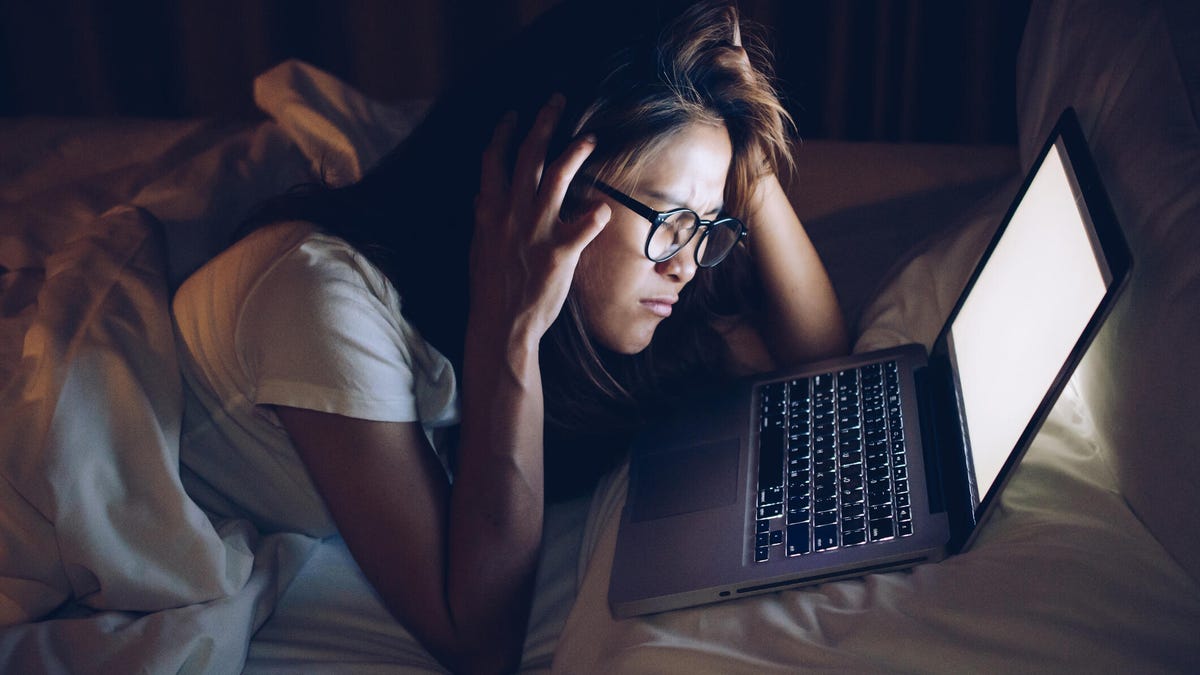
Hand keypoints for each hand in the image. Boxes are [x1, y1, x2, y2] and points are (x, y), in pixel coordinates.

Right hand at [470, 95, 609, 348]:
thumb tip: (481, 198)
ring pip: (556, 177)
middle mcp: (512, 214)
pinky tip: (604, 207)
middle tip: (557, 101)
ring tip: (590, 137)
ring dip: (574, 152)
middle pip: (529, 156)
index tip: (514, 115)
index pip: (494, 161)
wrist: (501, 324)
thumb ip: (483, 221)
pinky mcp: (560, 252)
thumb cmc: (490, 289)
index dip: (504, 133)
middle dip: (543, 123)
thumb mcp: (479, 249)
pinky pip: (585, 224)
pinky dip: (596, 213)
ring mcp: (537, 231)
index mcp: (490, 212)